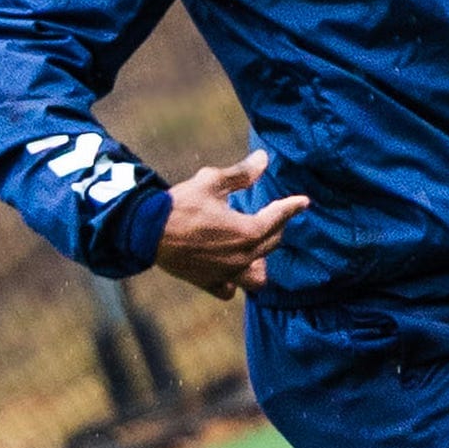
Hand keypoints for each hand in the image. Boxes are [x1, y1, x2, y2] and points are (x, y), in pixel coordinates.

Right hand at [155, 149, 308, 301]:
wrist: (146, 230)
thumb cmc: (180, 204)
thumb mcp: (212, 182)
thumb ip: (241, 173)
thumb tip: (264, 158)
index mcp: (247, 232)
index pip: (278, 218)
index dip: (291, 207)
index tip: (303, 202)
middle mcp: (242, 257)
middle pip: (271, 243)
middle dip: (276, 227)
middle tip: (273, 214)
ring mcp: (226, 274)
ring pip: (257, 274)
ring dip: (261, 259)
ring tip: (256, 246)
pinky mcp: (208, 282)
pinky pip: (230, 289)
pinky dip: (234, 281)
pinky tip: (232, 268)